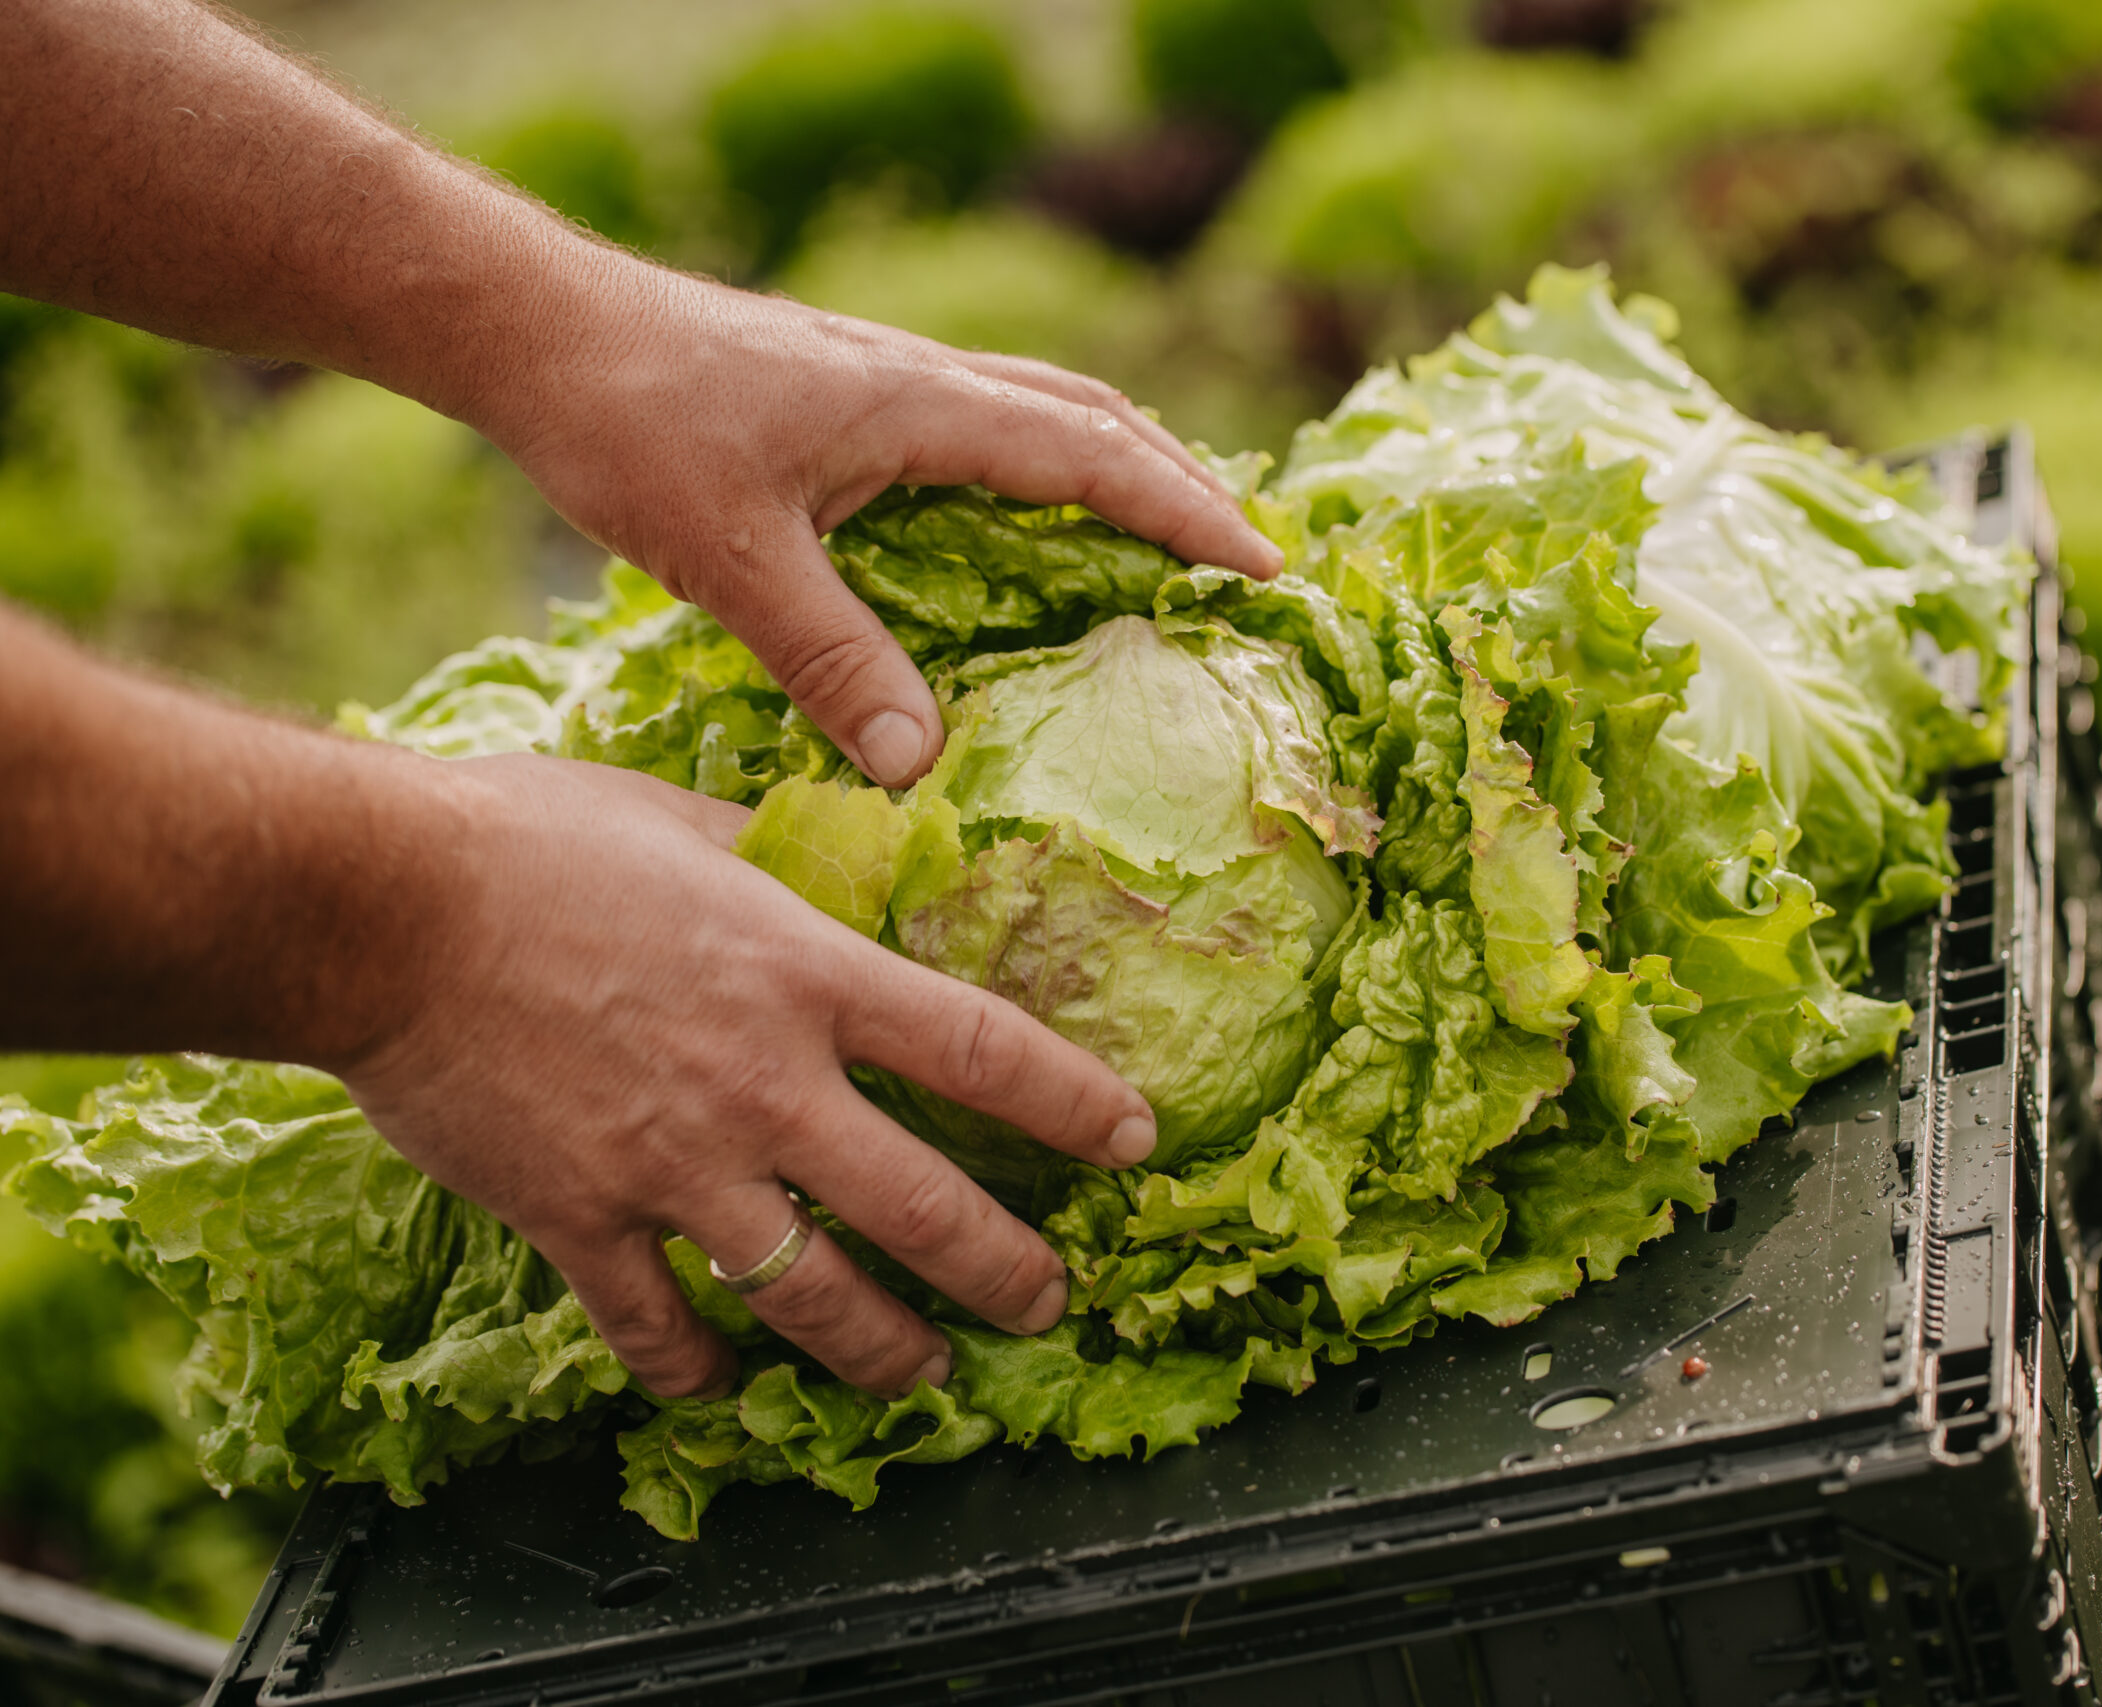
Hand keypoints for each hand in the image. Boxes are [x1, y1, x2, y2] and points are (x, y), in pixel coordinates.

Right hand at [339, 752, 1157, 1398]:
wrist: (373, 907)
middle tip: (1050, 1303)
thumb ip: (784, 859)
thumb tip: (848, 854)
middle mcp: (761, 1085)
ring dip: (888, 1351)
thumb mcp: (688, 819)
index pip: (983, 1049)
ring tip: (929, 1374)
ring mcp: (672, 1166)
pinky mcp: (578, 1220)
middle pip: (924, 1209)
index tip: (1134, 1139)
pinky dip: (700, 1369)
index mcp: (804, 974)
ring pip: (812, 1297)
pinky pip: (656, 1330)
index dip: (1078, 1103)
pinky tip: (726, 1384)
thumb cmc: (530, 840)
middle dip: (1009, 1272)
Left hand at [474, 262, 1281, 786]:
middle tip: (1244, 554)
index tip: (1263, 566)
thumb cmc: (628, 424)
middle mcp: (921, 378)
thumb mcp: (727, 556)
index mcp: (919, 403)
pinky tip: (1025, 519)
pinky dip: (1046, 462)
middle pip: (1092, 416)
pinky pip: (987, 421)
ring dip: (1119, 461)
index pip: (1090, 455)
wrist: (536, 330)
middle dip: (1179, 481)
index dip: (1184, 512)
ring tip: (1169, 530)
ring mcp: (886, 379)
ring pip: (1043, 407)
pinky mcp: (848, 393)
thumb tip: (919, 764)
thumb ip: (827, 657)